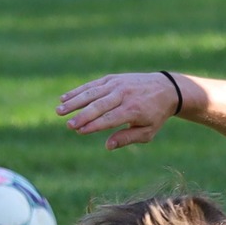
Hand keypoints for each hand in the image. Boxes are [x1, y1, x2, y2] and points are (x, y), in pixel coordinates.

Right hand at [57, 72, 181, 149]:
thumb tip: (107, 146)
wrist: (166, 88)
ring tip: (59, 110)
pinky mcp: (113, 78)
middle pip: (99, 105)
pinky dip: (78, 90)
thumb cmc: (155, 114)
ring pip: (92, 93)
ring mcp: (117, 84)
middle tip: (67, 124)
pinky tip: (64, 98)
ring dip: (74, 101)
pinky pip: (93, 85)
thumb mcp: (148, 131)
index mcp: (133, 110)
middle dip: (82, 115)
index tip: (80, 131)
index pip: (110, 119)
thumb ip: (127, 139)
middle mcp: (124, 95)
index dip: (94, 125)